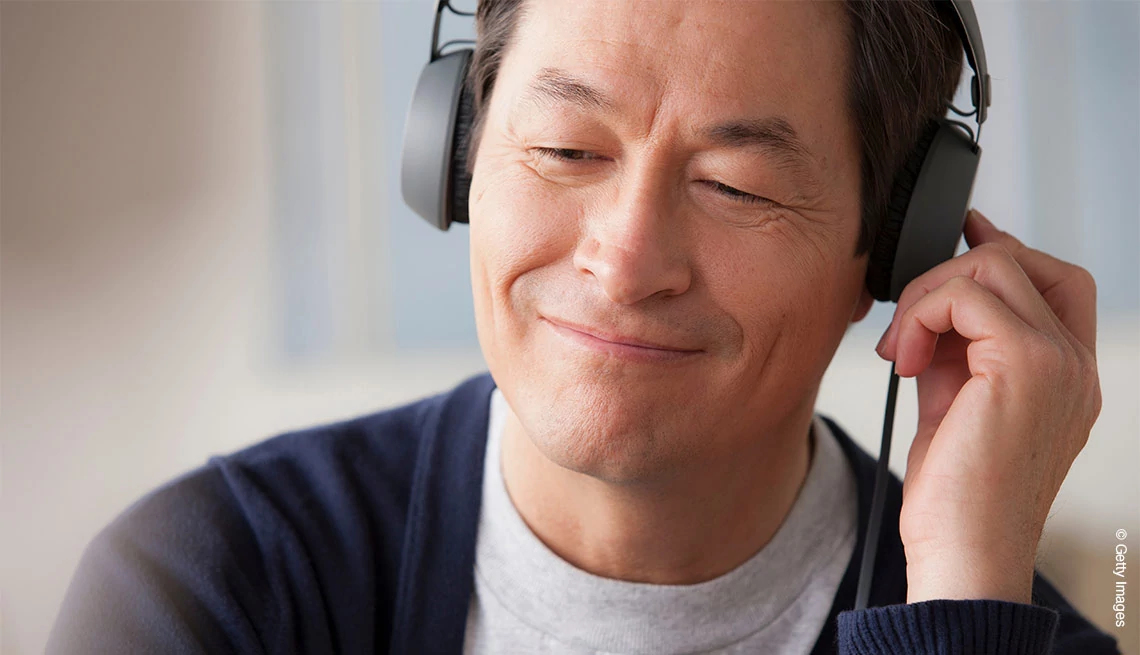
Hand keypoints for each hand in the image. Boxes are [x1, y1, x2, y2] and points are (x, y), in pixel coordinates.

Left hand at [876, 209, 1101, 603]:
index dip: (1004, 248)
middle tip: (908, 326)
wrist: (964, 551)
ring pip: (991, 266)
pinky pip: (966, 295)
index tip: (959, 236)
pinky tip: (904, 361)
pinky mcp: (1027, 365)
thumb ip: (955, 344)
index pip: (1056, 279)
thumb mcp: (954, 398)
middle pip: (1022, 261)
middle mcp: (1076, 363)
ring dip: (925, 298)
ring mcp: (1060, 361)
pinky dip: (921, 315)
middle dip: (948, 275)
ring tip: (902, 351)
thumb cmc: (956, 491)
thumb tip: (937, 292)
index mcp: (1066, 372)